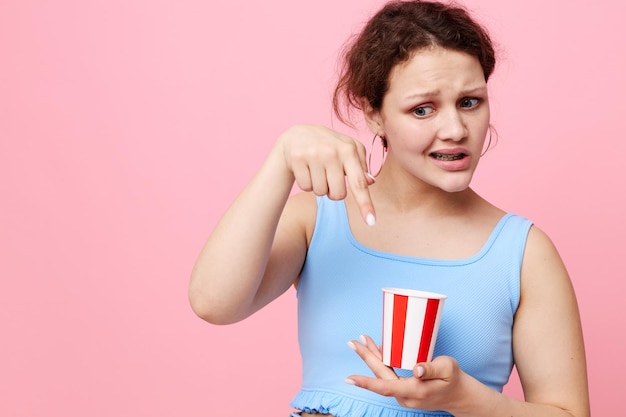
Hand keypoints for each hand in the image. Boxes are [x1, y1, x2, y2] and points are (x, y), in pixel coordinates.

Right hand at [277, 124, 375, 224]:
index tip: (372, 222)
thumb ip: (360, 167)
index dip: (365, 204)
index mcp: (349, 149)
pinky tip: (305, 169)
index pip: (359, 183)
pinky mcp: (297, 158)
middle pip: (338, 195)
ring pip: (320, 192)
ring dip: (319, 186)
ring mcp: (314, 154)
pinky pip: (305, 187)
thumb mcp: (347, 151)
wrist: (297, 135)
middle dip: (333, 192)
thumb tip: (370, 182)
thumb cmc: (328, 146)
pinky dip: (306, 183)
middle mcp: (332, 151)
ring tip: (316, 170)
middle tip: (329, 177)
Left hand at [346, 335, 465, 411]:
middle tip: (353, 342)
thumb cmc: (454, 379)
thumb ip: (432, 368)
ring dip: (372, 358)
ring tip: (362, 341)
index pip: (385, 387)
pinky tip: (377, 350)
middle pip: (380, 377)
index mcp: (415, 391)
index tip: (349, 378)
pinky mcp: (404, 391)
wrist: (459, 395)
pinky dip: (382, 362)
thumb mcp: (448, 368)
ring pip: (383, 376)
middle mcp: (406, 397)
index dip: (366, 383)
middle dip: (366, 358)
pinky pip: (388, 377)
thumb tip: (416, 369)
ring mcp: (404, 396)